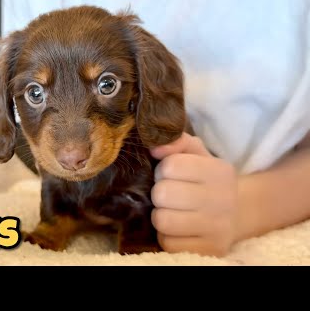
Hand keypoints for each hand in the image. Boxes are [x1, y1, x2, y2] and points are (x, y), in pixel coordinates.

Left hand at [150, 132, 238, 256]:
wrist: (237, 214)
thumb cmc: (206, 180)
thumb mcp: (196, 154)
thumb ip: (176, 141)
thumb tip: (154, 147)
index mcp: (219, 171)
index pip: (171, 166)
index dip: (163, 169)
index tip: (170, 174)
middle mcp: (223, 200)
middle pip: (163, 194)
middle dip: (160, 193)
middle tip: (169, 194)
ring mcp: (218, 229)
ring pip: (162, 221)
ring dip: (161, 215)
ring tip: (172, 211)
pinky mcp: (209, 251)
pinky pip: (168, 243)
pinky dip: (167, 236)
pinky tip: (178, 228)